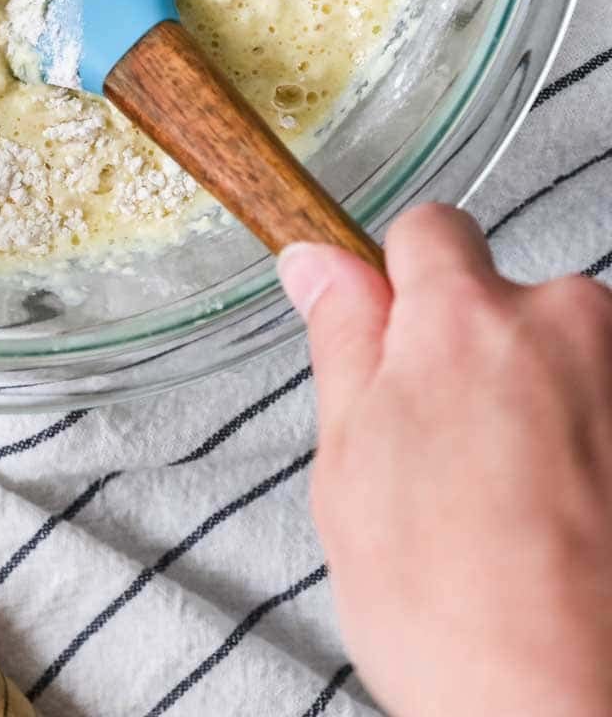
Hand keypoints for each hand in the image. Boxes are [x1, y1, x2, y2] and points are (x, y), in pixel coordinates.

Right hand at [280, 207, 611, 716]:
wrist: (573, 715)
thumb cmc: (457, 616)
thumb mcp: (350, 470)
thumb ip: (342, 343)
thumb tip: (317, 264)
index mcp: (464, 319)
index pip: (429, 232)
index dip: (401, 288)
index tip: (395, 345)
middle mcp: (565, 323)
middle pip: (505, 301)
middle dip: (476, 357)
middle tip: (446, 459)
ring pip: (565, 360)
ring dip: (541, 406)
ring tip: (511, 513)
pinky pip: (607, 409)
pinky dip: (591, 448)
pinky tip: (567, 528)